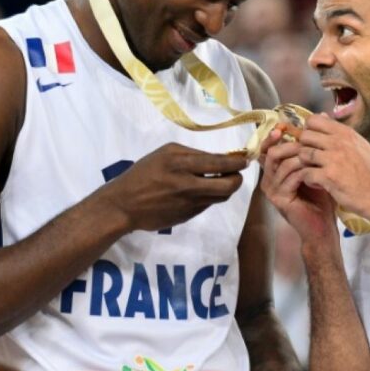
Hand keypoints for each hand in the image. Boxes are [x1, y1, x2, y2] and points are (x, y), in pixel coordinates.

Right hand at [96, 143, 247, 231]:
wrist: (124, 205)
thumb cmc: (143, 173)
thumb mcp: (165, 154)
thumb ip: (192, 154)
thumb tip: (219, 159)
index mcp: (180, 164)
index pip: (219, 164)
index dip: (237, 163)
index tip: (245, 160)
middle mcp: (188, 185)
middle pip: (228, 186)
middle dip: (237, 179)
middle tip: (237, 174)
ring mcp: (189, 204)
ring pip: (220, 197)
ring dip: (226, 189)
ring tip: (222, 181)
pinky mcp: (188, 217)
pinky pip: (207, 205)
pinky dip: (210, 197)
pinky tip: (201, 191)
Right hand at [260, 129, 337, 246]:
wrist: (322, 227)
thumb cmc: (320, 198)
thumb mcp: (316, 168)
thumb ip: (314, 146)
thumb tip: (322, 116)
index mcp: (274, 171)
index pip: (267, 149)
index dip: (273, 136)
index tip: (285, 126)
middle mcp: (269, 180)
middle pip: (271, 153)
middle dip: (289, 144)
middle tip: (304, 140)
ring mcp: (272, 190)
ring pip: (281, 163)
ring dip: (300, 157)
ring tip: (315, 155)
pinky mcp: (279, 199)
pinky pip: (290, 178)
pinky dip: (304, 171)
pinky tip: (315, 171)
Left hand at [296, 114, 369, 221]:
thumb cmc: (368, 171)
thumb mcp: (359, 145)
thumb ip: (339, 131)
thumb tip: (322, 115)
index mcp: (345, 133)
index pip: (314, 120)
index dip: (308, 130)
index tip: (312, 141)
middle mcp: (339, 142)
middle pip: (305, 136)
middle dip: (304, 147)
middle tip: (310, 158)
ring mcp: (333, 159)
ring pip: (303, 154)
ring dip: (304, 164)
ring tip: (313, 171)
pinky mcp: (328, 176)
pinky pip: (306, 173)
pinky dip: (308, 179)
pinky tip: (317, 183)